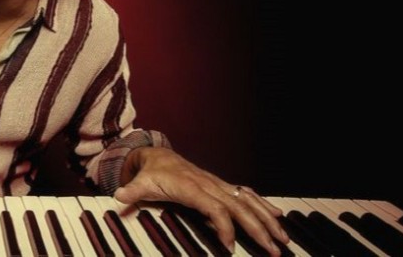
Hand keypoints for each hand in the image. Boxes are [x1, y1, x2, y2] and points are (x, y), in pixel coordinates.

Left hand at [113, 147, 288, 255]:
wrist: (157, 156)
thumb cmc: (151, 173)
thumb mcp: (140, 182)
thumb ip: (132, 191)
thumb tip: (118, 195)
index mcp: (192, 187)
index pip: (214, 207)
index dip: (223, 225)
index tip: (229, 246)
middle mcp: (210, 185)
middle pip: (239, 207)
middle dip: (258, 228)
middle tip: (272, 249)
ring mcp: (218, 185)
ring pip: (248, 201)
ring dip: (267, 219)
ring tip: (283, 238)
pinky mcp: (222, 187)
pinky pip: (246, 196)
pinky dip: (263, 206)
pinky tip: (277, 218)